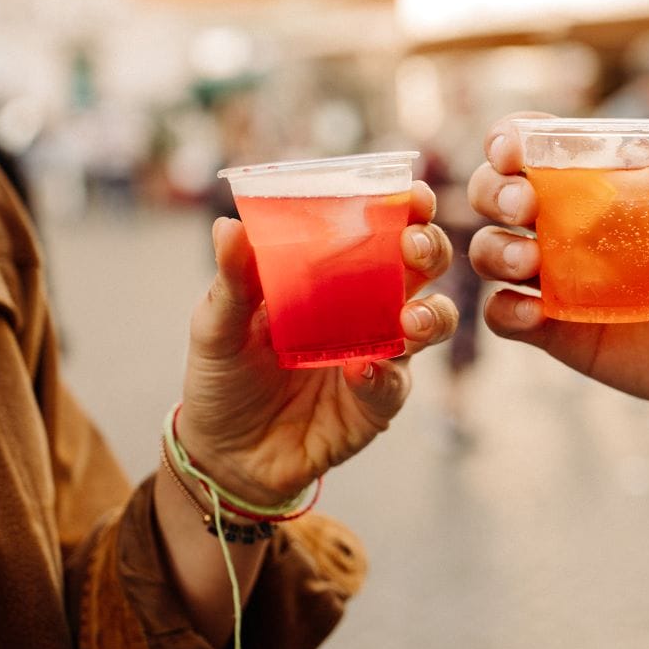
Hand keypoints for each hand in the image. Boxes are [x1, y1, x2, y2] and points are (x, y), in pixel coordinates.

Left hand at [178, 181, 458, 504]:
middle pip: (422, 269)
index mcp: (334, 276)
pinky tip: (359, 372)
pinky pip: (395, 384)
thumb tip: (227, 225)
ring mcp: (380, 356)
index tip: (413, 194)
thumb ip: (232, 281)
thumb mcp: (217, 326)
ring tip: (408, 319)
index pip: (381, 231)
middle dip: (429, 250)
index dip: (406, 210)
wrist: (223, 455)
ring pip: (431, 323)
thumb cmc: (224, 377)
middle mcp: (368, 309)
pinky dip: (383, 376)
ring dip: (429, 314)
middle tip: (413, 246)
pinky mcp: (378, 404)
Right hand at [467, 113, 648, 407]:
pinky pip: (504, 315)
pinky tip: (535, 312)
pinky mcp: (558, 330)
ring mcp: (560, 276)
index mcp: (605, 179)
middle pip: (496, 191)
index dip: (511, 137)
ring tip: (531, 261)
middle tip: (526, 204)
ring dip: (495, 249)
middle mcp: (570, 222)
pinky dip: (504, 310)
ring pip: (490, 250)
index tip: (514, 149)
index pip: (538, 143)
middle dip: (493, 189)